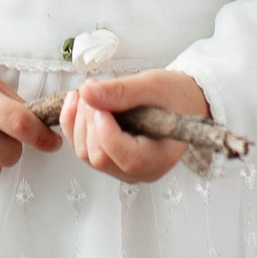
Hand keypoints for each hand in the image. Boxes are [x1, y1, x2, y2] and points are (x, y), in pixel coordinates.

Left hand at [61, 69, 209, 184]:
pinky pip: (84, 148)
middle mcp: (140, 171)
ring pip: (86, 154)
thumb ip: (122, 91)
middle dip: (88, 120)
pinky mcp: (110, 159)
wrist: (182, 101)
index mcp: (158, 159)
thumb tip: (88, 93)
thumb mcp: (154, 86)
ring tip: (86, 93)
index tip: (98, 100)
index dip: (104, 129)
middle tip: (91, 88)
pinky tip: (77, 102)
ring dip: (78, 121)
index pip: (124, 156)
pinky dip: (74, 125)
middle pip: (99, 157)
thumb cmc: (176, 95)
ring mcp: (123, 168)